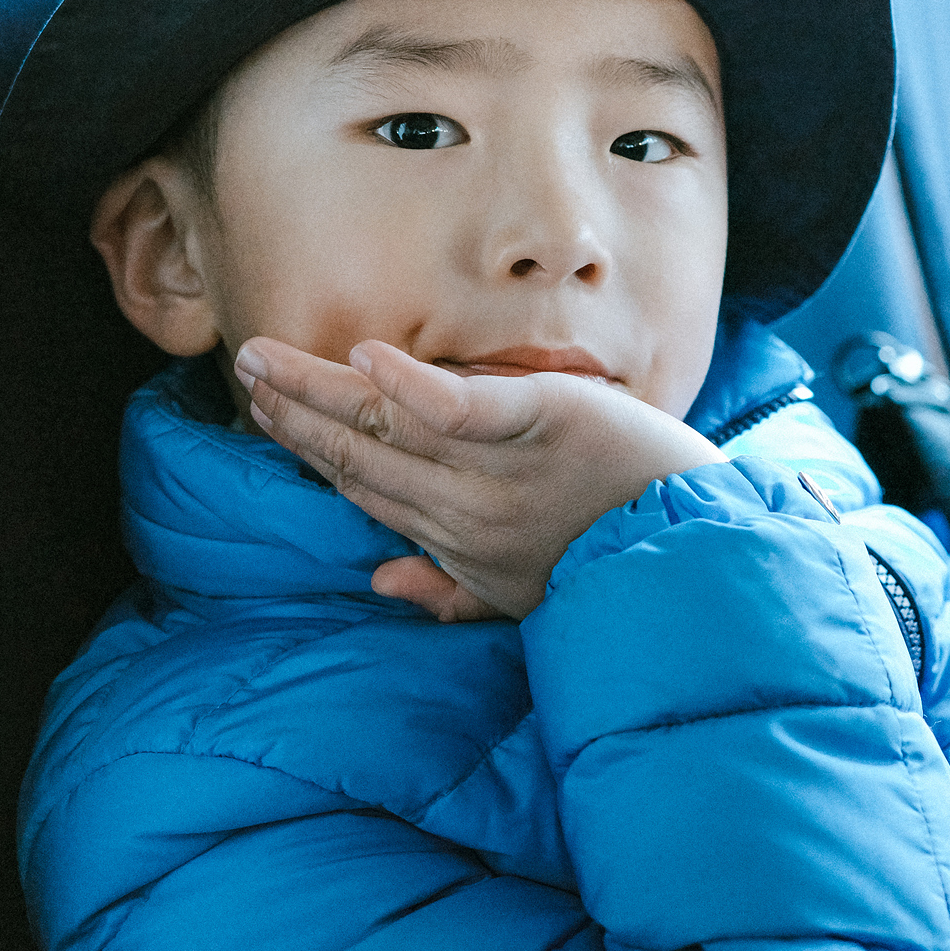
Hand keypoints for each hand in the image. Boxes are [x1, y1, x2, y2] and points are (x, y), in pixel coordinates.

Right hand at [235, 338, 727, 620]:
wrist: (703, 552)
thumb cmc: (616, 563)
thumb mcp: (525, 594)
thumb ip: (451, 589)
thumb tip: (379, 580)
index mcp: (458, 546)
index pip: (364, 487)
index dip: (310, 449)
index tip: (267, 414)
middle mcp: (464, 512)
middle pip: (360, 453)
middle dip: (296, 411)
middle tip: (246, 367)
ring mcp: (502, 471)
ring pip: (390, 427)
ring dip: (323, 390)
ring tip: (268, 356)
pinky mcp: (546, 424)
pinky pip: (466, 409)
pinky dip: (415, 386)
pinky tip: (367, 358)